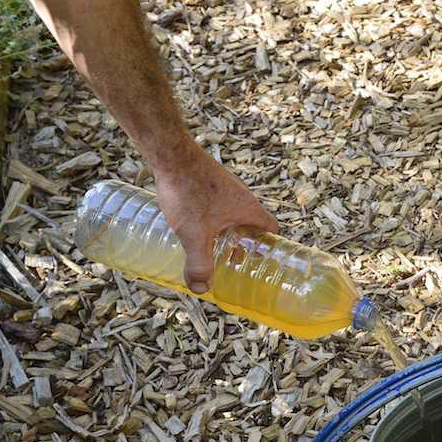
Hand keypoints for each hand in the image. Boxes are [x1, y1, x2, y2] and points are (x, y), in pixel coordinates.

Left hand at [152, 147, 278, 293]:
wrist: (170, 153)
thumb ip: (199, 263)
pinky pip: (218, 201)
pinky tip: (194, 222)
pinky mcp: (208, 179)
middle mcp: (241, 194)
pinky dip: (213, 215)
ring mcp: (225, 185)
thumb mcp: (194, 234)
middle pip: (252, 221)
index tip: (259, 258)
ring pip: (234, 211)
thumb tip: (201, 288)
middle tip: (233, 257)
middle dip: (245, 241)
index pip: (272, 228)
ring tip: (212, 243)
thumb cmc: (188, 190)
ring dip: (227, 228)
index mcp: (248, 208)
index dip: (269, 245)